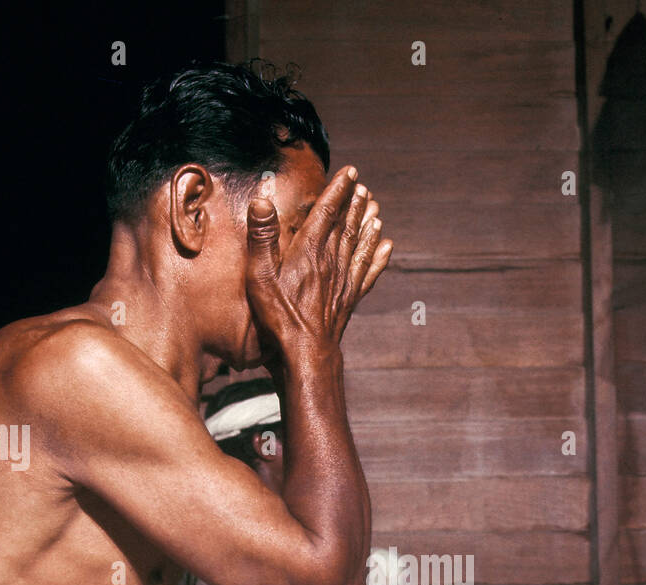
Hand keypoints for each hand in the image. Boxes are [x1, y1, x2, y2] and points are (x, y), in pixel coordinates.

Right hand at [245, 166, 391, 360]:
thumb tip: (262, 199)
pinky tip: (386, 246)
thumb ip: (262, 236)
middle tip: (363, 186)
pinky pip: (368, 272)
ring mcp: (344, 281)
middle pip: (347, 225)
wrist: (306, 352)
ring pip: (360, 245)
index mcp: (309, 250)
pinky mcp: (349, 299)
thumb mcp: (260, 274)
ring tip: (375, 208)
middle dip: (355, 203)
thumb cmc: (279, 315)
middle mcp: (332, 261)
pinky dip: (378, 257)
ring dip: (367, 224)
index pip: (327, 211)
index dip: (339, 190)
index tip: (350, 172)